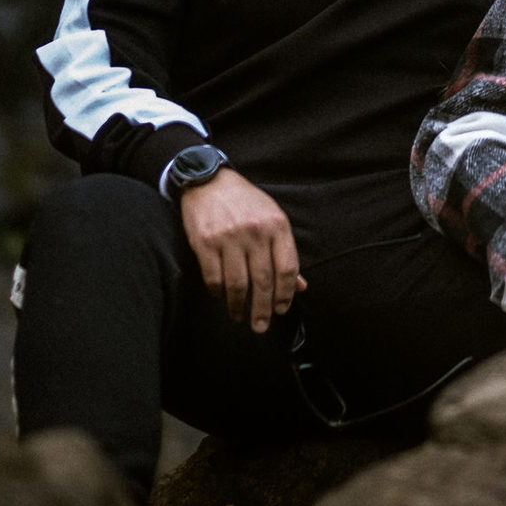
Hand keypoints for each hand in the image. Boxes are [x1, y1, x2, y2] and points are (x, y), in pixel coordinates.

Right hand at [180, 169, 306, 332]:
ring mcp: (229, 237)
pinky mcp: (205, 242)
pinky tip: (221, 296)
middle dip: (263, 310)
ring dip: (239, 307)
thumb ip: (285, 251)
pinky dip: (218, 293)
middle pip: (263, 281)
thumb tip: (300, 286)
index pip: (287, 268)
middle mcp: (255, 231)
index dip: (285, 295)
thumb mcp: (272, 218)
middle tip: (261, 326)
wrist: (209, 179)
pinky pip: (214, 278)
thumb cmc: (245, 202)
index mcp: (276, 225)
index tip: (281, 310)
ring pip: (238, 284)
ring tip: (240, 317)